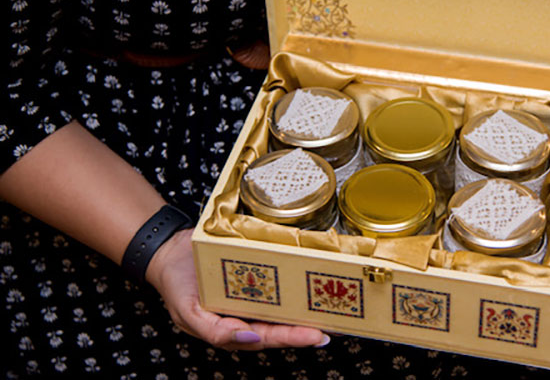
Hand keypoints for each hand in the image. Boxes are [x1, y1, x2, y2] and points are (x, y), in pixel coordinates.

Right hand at [146, 228, 328, 349]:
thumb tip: (249, 338)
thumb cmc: (176, 285)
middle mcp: (251, 312)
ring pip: (288, 302)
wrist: (170, 250)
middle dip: (313, 323)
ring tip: (337, 302)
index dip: (294, 337)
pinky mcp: (260, 271)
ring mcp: (256, 292)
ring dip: (311, 303)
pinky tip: (314, 275)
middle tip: (341, 321)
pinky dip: (297, 278)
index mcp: (236, 328)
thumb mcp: (186, 313)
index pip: (270, 337)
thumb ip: (215, 331)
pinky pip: (281, 278)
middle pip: (286, 322)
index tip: (317, 334)